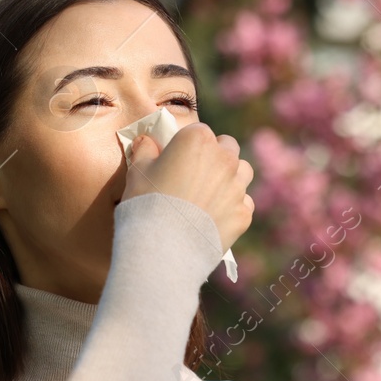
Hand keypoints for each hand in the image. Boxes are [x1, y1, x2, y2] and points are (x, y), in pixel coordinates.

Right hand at [119, 122, 253, 250]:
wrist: (164, 247)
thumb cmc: (147, 203)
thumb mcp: (137, 171)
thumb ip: (145, 150)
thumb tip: (147, 142)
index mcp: (198, 139)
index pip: (199, 132)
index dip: (187, 145)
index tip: (177, 159)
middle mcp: (225, 159)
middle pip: (227, 147)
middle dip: (215, 156)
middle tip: (195, 174)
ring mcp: (237, 187)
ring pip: (242, 172)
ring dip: (230, 177)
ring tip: (209, 193)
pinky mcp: (244, 214)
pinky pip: (244, 203)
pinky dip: (232, 207)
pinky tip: (214, 217)